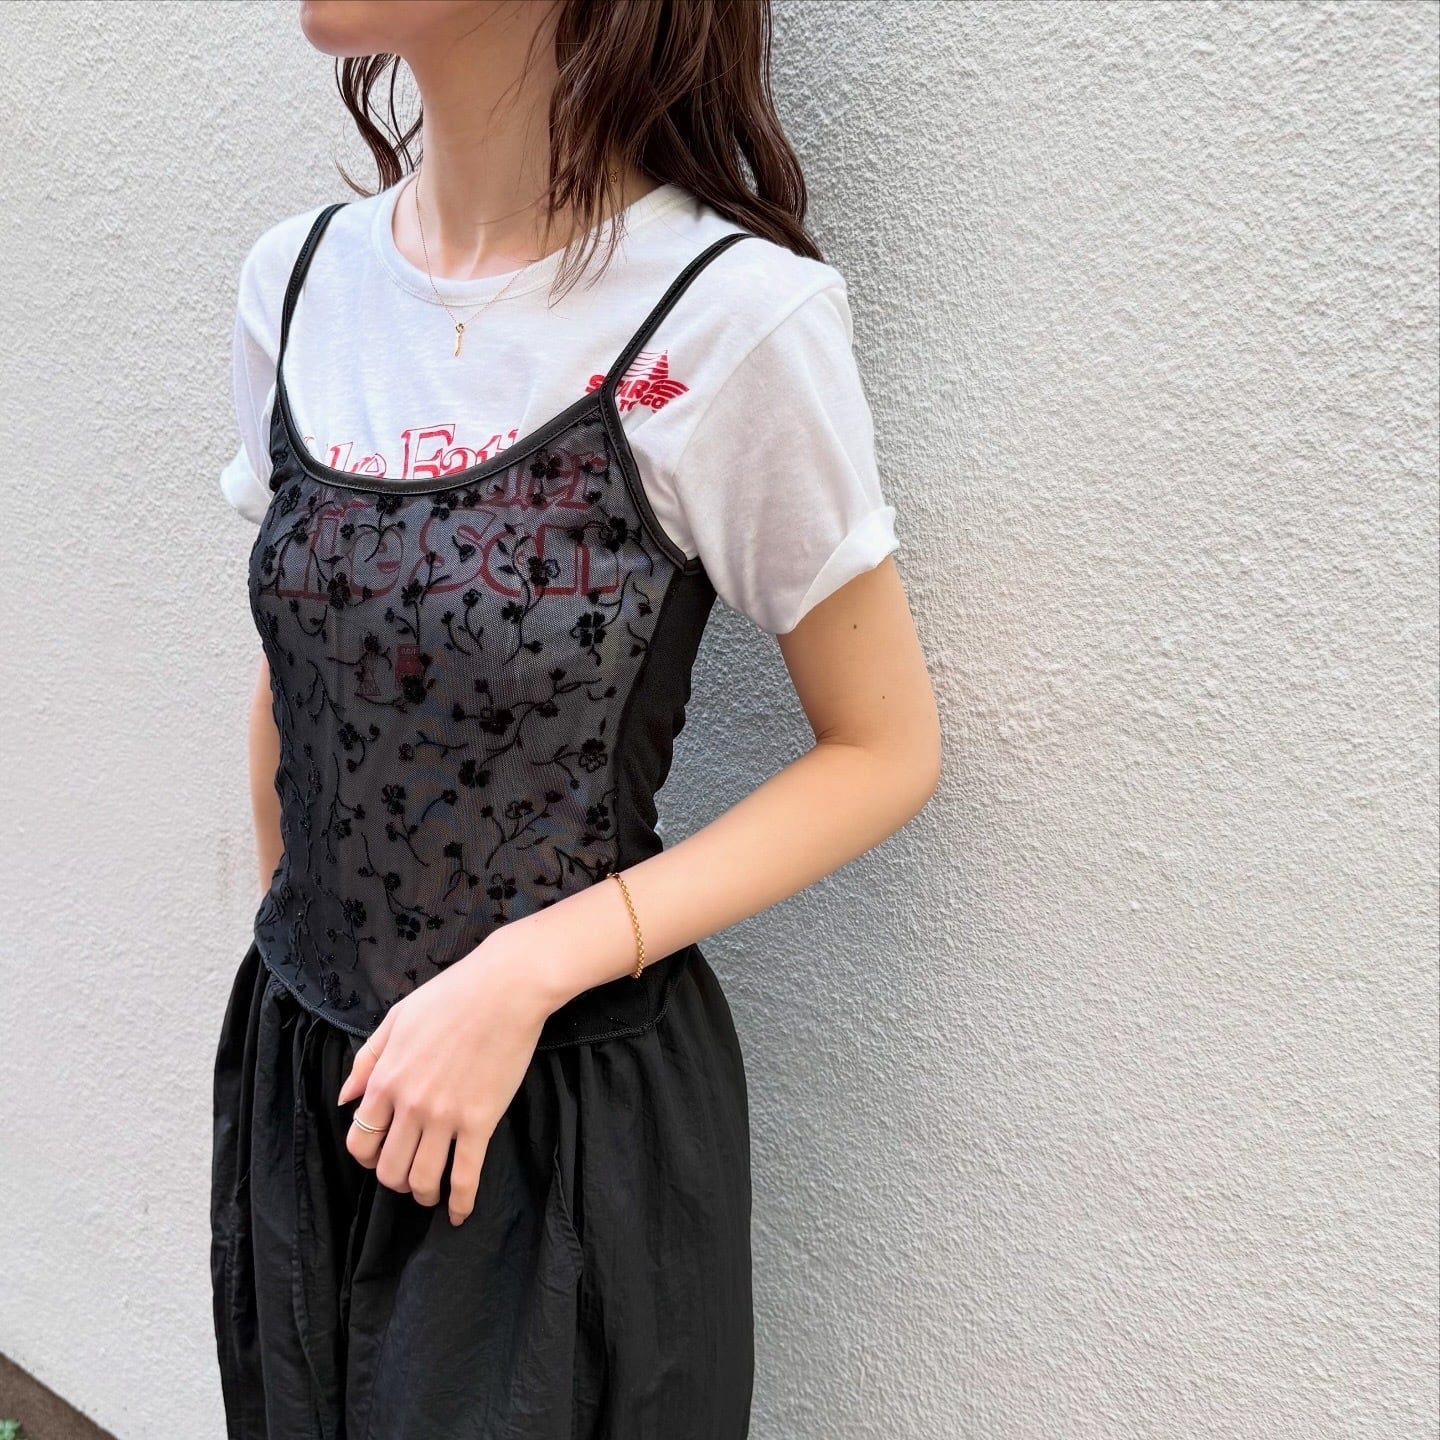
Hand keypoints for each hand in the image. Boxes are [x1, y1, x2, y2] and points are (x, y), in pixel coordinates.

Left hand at [336, 937, 552, 1226]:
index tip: (382, 1156)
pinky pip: (465, 1175)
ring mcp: (445, 1117)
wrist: (505, 988)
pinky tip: (460, 1213)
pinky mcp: (481, 1122)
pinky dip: (461, 1202)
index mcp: (385, 1079)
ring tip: (432, 1191)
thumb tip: (344, 1098)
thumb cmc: (451, 995)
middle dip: (395, 1181)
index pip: (360, 1139)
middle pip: (389, 1168)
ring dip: (423, 1194)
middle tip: (409, 1175)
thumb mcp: (396, 1018)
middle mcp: (409, 1105)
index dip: (367, 1156)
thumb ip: (367, 1060)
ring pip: (422, 1179)